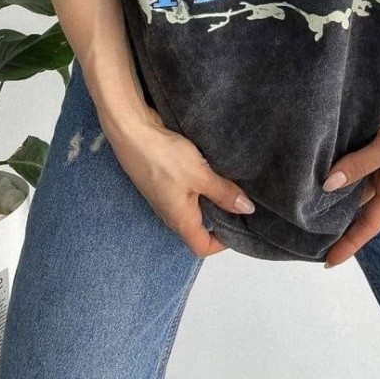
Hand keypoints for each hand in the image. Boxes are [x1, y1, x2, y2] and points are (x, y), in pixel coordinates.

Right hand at [101, 105, 254, 257]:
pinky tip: (210, 169)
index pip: (203, 247)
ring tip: (231, 183)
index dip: (223, 244)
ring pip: (193, 206)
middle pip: (199, 227)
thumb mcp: (200, 175)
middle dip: (220, 218)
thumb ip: (223, 193)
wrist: (132, 131)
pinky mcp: (161, 179)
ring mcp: (164, 196)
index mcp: (180, 220)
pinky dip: (200, 184)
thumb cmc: (164, 157)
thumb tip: (247, 210)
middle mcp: (170, 213)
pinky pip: (185, 191)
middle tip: (242, 202)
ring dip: (210, 198)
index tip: (242, 226)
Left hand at [322, 27, 379, 268]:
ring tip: (298, 199)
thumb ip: (360, 163)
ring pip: (349, 179)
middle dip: (333, 219)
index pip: (368, 224)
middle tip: (300, 231)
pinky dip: (331, 164)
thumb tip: (327, 186)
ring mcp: (377, 155)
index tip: (327, 262)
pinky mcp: (370, 136)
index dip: (349, 244)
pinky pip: (348, 156)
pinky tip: (310, 162)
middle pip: (355, 204)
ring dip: (329, 190)